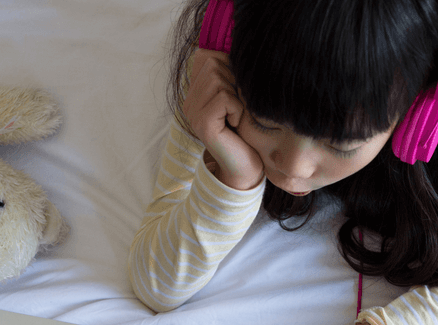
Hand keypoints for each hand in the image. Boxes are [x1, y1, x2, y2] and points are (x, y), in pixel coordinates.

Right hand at [182, 49, 264, 190]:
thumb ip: (231, 74)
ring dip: (236, 97)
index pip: (208, 56)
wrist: (246, 168)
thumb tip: (234, 45)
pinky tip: (236, 124)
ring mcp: (192, 111)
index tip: (236, 93)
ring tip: (236, 116)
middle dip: (234, 81)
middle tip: (238, 108)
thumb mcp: (240, 97)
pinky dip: (237, 109)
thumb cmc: (247, 132)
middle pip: (213, 64)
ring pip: (218, 79)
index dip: (229, 67)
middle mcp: (190, 100)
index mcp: (196, 92)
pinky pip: (224, 98)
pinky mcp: (202, 123)